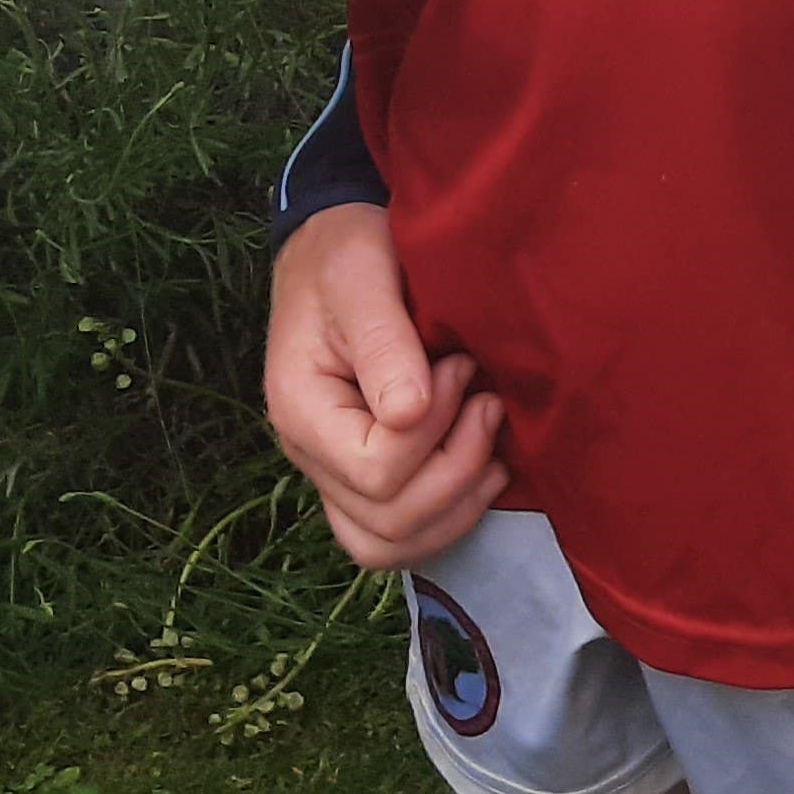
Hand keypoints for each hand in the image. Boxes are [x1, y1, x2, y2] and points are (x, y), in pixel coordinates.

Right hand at [262, 203, 504, 569]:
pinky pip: (398, 534)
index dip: (434, 429)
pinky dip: (448, 515)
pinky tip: (483, 468)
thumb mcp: (361, 276)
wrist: (335, 248)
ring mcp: (333, 473)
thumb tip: (410, 414)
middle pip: (386, 521)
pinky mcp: (362, 476)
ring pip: (390, 544)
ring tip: (493, 450)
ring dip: (456, 507)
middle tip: (487, 402)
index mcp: (300, 409)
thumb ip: (384, 342)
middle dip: (456, 468)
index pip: (374, 469)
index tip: (459, 365)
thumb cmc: (347, 252)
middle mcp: (309, 455)